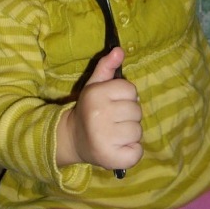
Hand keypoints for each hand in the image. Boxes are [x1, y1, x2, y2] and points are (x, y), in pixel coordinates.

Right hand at [61, 48, 141, 171]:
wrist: (72, 139)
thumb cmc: (89, 109)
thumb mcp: (94, 85)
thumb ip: (106, 67)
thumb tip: (120, 50)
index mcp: (96, 95)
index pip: (131, 90)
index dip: (125, 96)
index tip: (113, 102)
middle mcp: (100, 115)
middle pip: (136, 110)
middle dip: (129, 114)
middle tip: (114, 119)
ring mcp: (105, 138)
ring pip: (138, 130)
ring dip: (130, 133)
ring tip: (115, 133)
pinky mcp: (111, 158)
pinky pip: (137, 152)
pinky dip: (132, 151)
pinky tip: (119, 147)